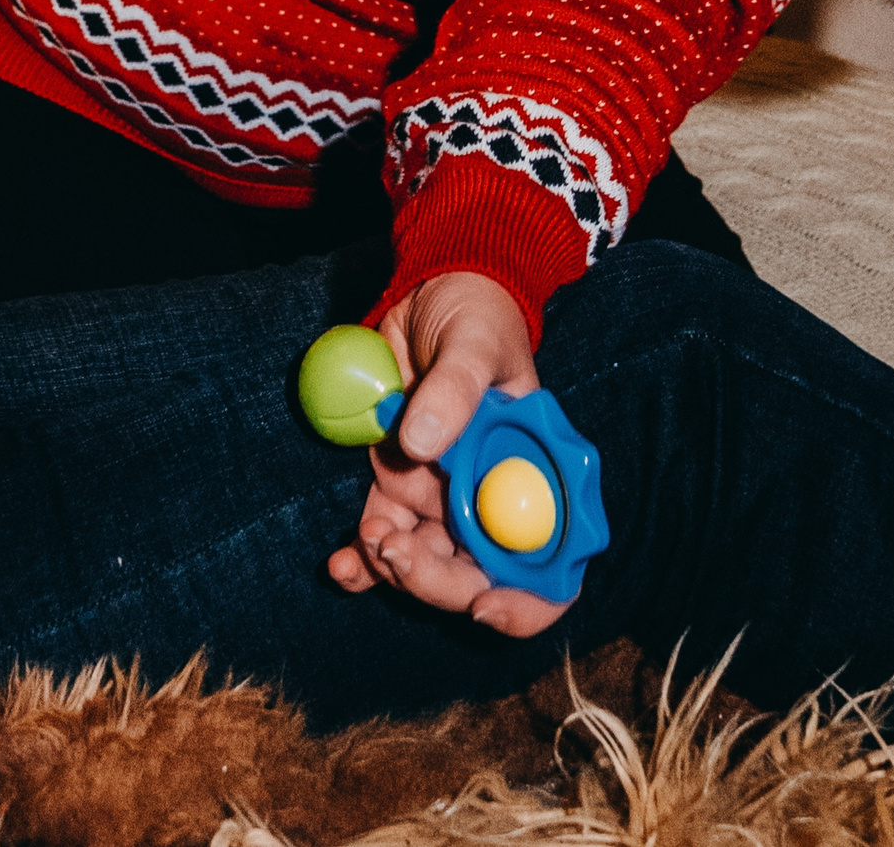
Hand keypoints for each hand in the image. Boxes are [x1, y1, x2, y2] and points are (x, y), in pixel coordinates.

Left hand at [328, 272, 567, 637]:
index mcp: (540, 477)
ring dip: (393, 566)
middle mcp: (498, 499)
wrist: (428, 290)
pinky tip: (341, 565)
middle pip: (480, 576)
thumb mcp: (475, 342)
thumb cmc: (475, 313)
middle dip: (437, 582)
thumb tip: (421, 444)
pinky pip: (384, 534)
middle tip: (395, 553)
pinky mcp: (401, 484)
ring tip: (366, 539)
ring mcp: (447, 497)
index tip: (482, 605)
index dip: (525, 603)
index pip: (552, 568)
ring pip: (425, 563)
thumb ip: (454, 389)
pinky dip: (362, 558)